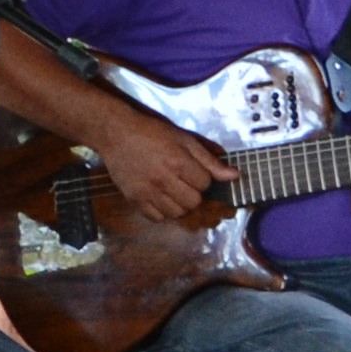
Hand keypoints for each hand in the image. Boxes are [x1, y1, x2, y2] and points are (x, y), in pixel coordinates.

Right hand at [84, 94, 229, 224]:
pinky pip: (157, 218)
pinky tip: (161, 199)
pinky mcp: (134, 199)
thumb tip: (234, 176)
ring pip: (177, 213)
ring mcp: (148, 192)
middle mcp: (164, 180)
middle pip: (193, 202)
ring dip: (181, 205)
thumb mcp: (184, 139)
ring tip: (174, 192)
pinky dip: (163, 212)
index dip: (204, 179)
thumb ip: (209, 160)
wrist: (116, 134)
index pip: (205, 184)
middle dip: (195, 194)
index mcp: (179, 162)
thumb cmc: (152, 133)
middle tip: (185, 183)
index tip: (196, 173)